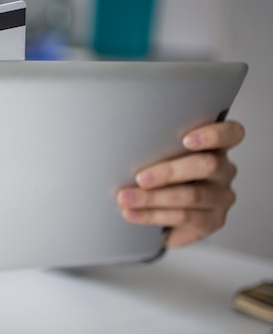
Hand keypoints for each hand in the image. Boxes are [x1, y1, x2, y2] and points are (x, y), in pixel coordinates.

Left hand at [116, 120, 244, 247]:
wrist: (162, 214)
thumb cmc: (160, 175)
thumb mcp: (159, 156)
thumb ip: (156, 147)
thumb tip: (124, 144)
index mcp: (215, 147)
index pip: (230, 134)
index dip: (213, 134)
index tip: (186, 139)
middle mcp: (223, 170)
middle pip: (207, 165)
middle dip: (169, 172)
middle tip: (140, 178)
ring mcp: (221, 197)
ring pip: (191, 195)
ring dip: (153, 198)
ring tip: (126, 198)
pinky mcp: (212, 221)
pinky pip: (183, 217)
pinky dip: (152, 215)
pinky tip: (132, 213)